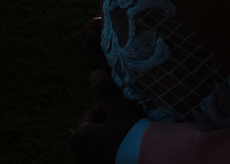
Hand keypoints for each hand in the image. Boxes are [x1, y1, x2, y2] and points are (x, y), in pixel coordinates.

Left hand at [71, 17, 145, 163]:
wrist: (150, 159)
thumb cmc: (131, 133)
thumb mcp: (118, 108)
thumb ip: (105, 92)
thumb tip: (94, 74)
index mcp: (78, 139)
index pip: (88, 116)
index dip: (105, 109)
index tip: (121, 110)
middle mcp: (80, 157)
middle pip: (94, 133)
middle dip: (108, 126)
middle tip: (126, 123)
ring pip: (101, 147)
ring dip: (112, 141)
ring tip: (129, 139)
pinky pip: (108, 158)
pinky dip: (116, 154)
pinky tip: (129, 151)